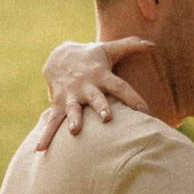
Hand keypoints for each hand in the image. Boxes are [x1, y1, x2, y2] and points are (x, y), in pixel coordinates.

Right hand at [31, 38, 154, 153]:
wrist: (58, 56)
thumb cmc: (90, 56)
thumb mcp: (109, 49)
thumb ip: (131, 45)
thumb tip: (153, 44)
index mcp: (101, 75)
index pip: (120, 87)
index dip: (132, 98)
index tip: (144, 111)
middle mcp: (86, 86)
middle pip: (95, 97)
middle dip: (100, 107)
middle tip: (106, 118)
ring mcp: (71, 96)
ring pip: (73, 109)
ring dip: (74, 119)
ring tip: (74, 131)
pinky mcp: (58, 103)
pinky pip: (52, 121)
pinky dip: (46, 135)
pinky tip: (40, 149)